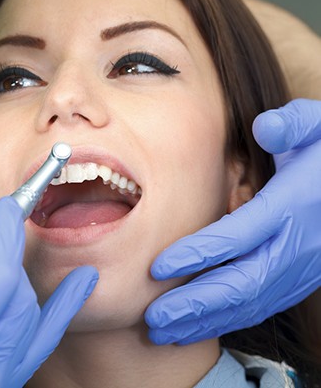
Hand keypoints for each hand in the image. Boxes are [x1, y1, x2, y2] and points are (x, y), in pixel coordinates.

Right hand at [0, 198, 97, 386]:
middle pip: (15, 286)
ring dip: (9, 277)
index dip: (4, 233)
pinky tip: (85, 279)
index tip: (6, 207)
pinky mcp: (7, 380)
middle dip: (2, 251)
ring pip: (27, 305)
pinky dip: (66, 303)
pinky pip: (46, 337)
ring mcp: (0, 377)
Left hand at [145, 99, 320, 344]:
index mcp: (294, 204)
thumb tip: (264, 127)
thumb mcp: (316, 126)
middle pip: (243, 284)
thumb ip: (291, 125)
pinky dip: (227, 321)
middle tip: (153, 318)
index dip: (198, 254)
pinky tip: (196, 326)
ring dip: (206, 322)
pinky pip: (262, 307)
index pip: (240, 235)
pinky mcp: (300, 280)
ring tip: (164, 332)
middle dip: (195, 304)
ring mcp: (303, 269)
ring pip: (251, 305)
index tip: (157, 268)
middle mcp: (299, 245)